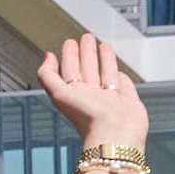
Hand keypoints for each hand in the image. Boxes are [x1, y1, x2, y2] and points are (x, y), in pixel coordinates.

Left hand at [37, 32, 150, 167]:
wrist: (115, 135)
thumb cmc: (88, 119)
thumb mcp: (59, 94)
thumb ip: (48, 75)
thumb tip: (46, 57)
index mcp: (75, 94)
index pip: (70, 69)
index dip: (69, 55)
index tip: (70, 42)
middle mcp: (92, 96)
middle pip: (88, 68)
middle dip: (86, 53)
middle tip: (86, 38)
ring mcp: (111, 99)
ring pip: (106, 73)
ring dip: (104, 59)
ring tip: (102, 45)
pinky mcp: (128, 102)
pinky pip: (124, 85)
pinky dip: (121, 77)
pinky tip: (118, 70)